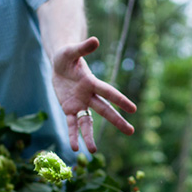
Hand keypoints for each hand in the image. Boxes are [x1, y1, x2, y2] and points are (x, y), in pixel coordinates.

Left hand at [51, 36, 136, 152]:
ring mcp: (80, 104)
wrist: (59, 65)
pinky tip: (75, 147)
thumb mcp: (71, 50)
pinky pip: (71, 124)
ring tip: (94, 151)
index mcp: (92, 82)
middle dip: (117, 121)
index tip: (133, 109)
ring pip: (88, 122)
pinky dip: (73, 135)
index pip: (109, 92)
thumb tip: (95, 40)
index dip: (120, 100)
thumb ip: (83, 48)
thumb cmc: (67, 56)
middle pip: (105, 110)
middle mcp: (89, 95)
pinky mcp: (69, 109)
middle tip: (131, 131)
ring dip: (89, 136)